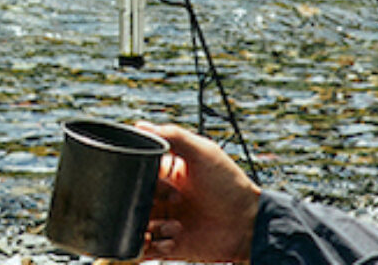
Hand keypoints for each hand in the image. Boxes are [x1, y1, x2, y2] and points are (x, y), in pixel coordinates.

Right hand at [136, 121, 261, 262]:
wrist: (247, 224)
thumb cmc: (229, 185)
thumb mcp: (203, 152)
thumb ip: (173, 136)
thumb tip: (140, 125)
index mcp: (165, 176)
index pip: (134, 175)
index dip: (136, 179)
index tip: (152, 182)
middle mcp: (160, 200)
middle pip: (129, 202)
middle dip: (138, 206)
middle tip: (162, 205)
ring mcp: (162, 223)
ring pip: (131, 228)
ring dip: (144, 229)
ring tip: (171, 226)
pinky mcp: (166, 246)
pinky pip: (140, 252)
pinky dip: (145, 248)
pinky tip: (170, 241)